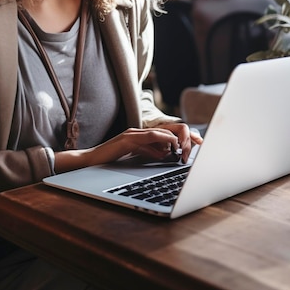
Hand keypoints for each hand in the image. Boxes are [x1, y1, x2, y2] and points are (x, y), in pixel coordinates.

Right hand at [54, 123, 202, 172]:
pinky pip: (147, 138)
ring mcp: (132, 134)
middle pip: (166, 129)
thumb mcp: (136, 155)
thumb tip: (165, 153)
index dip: (181, 135)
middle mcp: (138, 131)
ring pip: (158, 132)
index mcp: (141, 135)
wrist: (90, 161)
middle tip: (198, 141)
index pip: (165, 132)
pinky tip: (169, 147)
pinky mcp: (126, 139)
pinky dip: (159, 141)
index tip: (197, 141)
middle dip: (183, 134)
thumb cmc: (112, 160)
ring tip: (186, 145)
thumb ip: (150, 152)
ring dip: (174, 138)